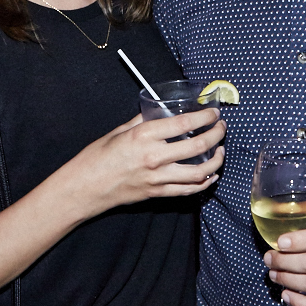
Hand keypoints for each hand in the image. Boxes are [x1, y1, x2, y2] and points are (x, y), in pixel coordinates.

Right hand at [65, 109, 225, 216]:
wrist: (85, 187)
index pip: (184, 123)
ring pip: (199, 172)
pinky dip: (204, 182)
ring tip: (220, 151)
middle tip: (221, 128)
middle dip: (216, 135)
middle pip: (198, 146)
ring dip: (216, 161)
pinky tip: (210, 174)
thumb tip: (160, 112)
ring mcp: (158, 178)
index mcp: (144, 135)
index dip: (204, 117)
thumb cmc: (97, 157)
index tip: (213, 113)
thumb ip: (142, 121)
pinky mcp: (158, 194)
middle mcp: (154, 157)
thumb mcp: (119, 131)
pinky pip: (188, 190)